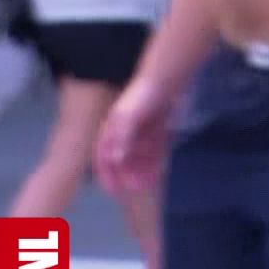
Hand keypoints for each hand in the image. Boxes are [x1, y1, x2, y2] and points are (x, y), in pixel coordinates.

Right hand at [96, 75, 176, 195]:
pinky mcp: (156, 126)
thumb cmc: (143, 96)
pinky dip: (155, 158)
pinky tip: (160, 169)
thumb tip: (115, 159)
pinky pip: (154, 147)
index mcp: (111, 130)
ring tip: (150, 182)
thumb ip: (121, 138)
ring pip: (139, 154)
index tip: (112, 190)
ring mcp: (141, 128)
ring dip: (142, 168)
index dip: (107, 174)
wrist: (165, 77)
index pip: (104, 158)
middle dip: (128, 175)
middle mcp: (124, 131)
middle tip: (136, 189)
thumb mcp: (127, 117)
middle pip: (123, 158)